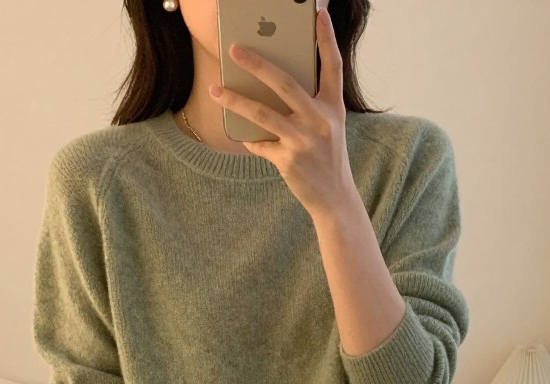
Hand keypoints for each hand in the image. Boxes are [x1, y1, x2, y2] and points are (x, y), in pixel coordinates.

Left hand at [208, 7, 355, 218]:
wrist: (334, 199)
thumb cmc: (327, 158)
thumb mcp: (327, 128)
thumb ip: (308, 107)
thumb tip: (270, 88)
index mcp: (334, 108)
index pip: (333, 67)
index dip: (327, 39)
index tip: (318, 14)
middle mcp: (321, 121)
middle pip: (285, 83)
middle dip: (257, 64)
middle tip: (235, 49)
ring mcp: (304, 141)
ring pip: (262, 113)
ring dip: (235, 100)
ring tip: (215, 90)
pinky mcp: (289, 161)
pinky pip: (260, 143)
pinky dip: (250, 139)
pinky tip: (243, 136)